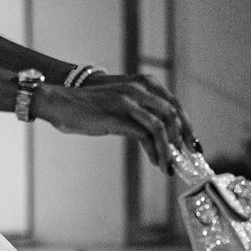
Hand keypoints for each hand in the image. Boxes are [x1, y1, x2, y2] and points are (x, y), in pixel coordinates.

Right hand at [40, 72, 196, 170]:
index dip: (186, 125)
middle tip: (185, 158)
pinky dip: (155, 151)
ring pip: (161, 126)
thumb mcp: (118, 104)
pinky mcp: (118, 117)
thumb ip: (137, 112)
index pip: (174, 104)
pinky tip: (156, 161)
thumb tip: (156, 134)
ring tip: (169, 166)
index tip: (191, 143)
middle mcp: (138, 90)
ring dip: (169, 149)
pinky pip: (145, 135)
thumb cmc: (86, 107)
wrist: (59, 102)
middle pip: (173, 114)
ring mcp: (128, 102)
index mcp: (141, 84)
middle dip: (182, 139)